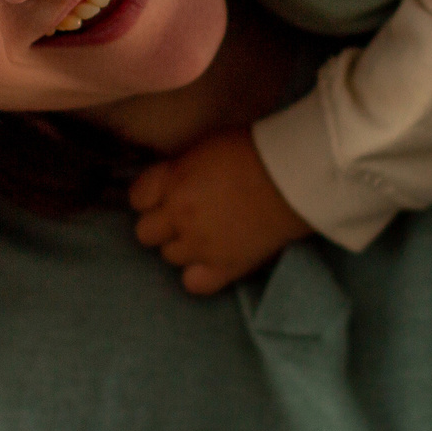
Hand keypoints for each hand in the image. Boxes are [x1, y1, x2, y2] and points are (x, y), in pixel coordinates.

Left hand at [129, 127, 315, 294]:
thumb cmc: (255, 150)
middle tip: (185, 216)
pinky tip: (212, 261)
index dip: (150, 197)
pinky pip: (193, 284)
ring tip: (207, 235)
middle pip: (146, 233)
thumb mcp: (206, 146)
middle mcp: (178, 215)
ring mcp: (199, 244)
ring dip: (183, 246)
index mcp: (172, 180)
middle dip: (162, 224)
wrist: (294, 176)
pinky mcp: (224, 266)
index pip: (137, 198)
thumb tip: (172, 181)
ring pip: (169, 257)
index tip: (165, 194)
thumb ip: (181, 168)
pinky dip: (199, 275)